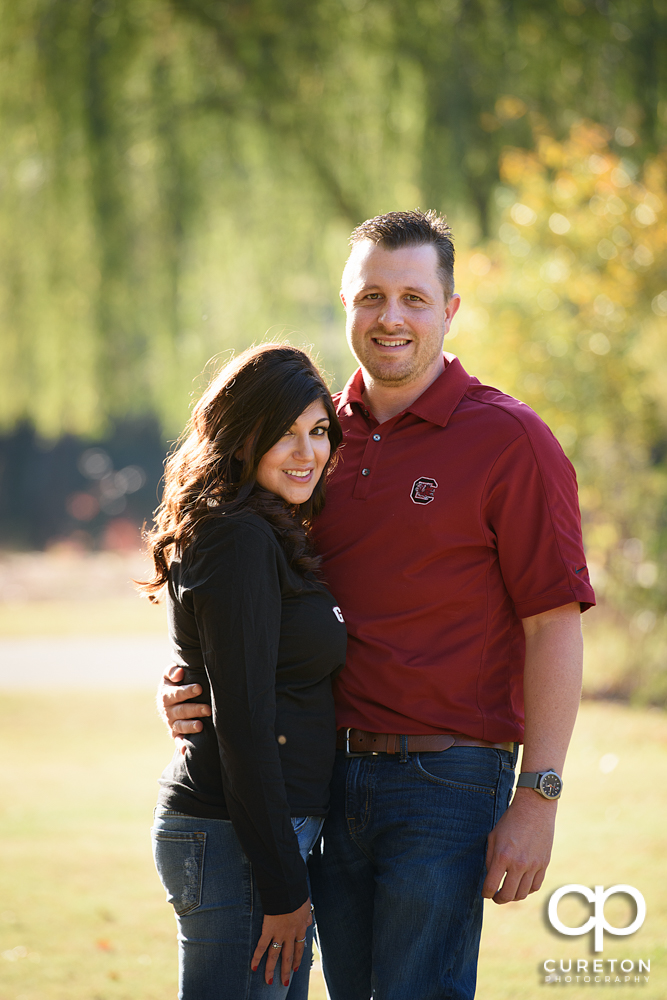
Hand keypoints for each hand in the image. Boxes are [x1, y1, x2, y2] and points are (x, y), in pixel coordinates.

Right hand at [157, 665, 211, 752]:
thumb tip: (179, 673)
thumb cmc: (176, 683)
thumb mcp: (170, 675)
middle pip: (180, 711)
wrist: (170, 698)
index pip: (176, 693)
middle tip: (208, 709)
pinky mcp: (175, 733)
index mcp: (166, 695)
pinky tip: (186, 750)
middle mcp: (167, 710)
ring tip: (201, 726)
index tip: (199, 688)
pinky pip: (177, 740)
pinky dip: (181, 745)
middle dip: (194, 709)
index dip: (187, 691)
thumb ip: (172, 671)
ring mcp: (171, 723)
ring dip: (189, 727)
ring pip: (179, 726)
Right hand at [251, 899, 312, 986]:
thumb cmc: (297, 895)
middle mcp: (290, 934)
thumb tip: (309, 921)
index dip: (297, 959)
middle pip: (288, 956)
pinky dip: (257, 957)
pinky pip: (262, 946)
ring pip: (275, 956)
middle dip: (286, 970)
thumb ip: (307, 916)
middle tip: (284, 982)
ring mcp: (279, 933)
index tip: (295, 968)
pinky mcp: (268, 930)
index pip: (299, 948)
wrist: (288, 890)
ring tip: (268, 981)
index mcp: (300, 928)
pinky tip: (253, 967)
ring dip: (271, 970)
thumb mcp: (307, 906)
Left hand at [482, 788, 556, 903]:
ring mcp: (533, 866)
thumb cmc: (510, 821)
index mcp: (503, 856)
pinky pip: (535, 886)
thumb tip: (490, 877)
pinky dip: (527, 889)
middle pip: (508, 895)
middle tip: (496, 896)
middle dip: (499, 899)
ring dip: (513, 896)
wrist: (534, 809)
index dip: (486, 893)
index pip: (491, 885)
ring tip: (508, 891)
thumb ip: (491, 859)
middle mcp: (519, 864)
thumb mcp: (493, 837)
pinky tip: (521, 884)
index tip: (485, 893)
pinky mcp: (544, 864)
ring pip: (522, 894)